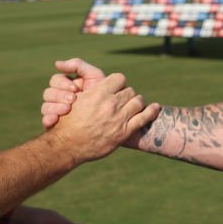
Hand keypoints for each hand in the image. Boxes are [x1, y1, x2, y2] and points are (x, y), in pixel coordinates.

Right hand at [42, 58, 104, 127]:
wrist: (109, 120)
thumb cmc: (105, 96)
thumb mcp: (95, 76)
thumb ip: (78, 65)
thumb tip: (56, 64)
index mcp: (68, 86)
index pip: (55, 80)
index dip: (63, 83)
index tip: (75, 89)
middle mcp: (60, 98)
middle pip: (48, 93)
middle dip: (59, 95)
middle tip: (73, 100)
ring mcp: (57, 112)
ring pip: (45, 106)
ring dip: (55, 107)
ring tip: (67, 110)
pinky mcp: (56, 125)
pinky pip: (45, 121)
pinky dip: (48, 119)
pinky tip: (54, 120)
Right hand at [45, 69, 159, 162]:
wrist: (67, 145)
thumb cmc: (66, 122)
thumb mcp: (73, 98)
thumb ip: (86, 87)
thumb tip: (89, 79)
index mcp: (99, 93)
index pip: (119, 78)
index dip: (118, 82)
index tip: (116, 87)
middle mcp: (111, 104)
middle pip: (129, 90)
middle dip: (127, 93)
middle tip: (124, 99)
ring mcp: (119, 118)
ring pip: (138, 101)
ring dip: (137, 102)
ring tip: (135, 104)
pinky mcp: (124, 132)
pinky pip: (144, 118)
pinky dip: (152, 111)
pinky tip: (155, 108)